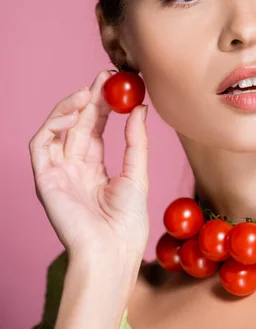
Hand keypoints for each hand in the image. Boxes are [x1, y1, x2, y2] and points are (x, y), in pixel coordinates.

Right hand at [28, 70, 148, 265]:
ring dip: (70, 107)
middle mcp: (73, 168)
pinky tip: (75, 114)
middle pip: (78, 125)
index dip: (103, 106)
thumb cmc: (127, 223)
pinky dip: (54, 125)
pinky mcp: (44, 178)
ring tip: (90, 92)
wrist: (112, 252)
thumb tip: (141, 108)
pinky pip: (41, 144)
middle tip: (105, 76)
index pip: (95, 129)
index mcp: (94, 170)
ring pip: (56, 129)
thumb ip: (136, 141)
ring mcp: (57, 173)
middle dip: (89, 98)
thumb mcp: (137, 174)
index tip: (116, 84)